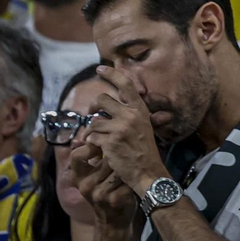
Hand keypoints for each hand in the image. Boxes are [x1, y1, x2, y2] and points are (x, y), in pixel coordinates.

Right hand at [70, 142, 139, 227]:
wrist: (113, 219)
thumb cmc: (105, 190)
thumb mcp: (93, 175)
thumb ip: (90, 158)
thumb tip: (83, 136)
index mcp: (77, 178)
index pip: (77, 155)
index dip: (91, 146)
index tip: (102, 145)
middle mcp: (85, 186)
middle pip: (106, 158)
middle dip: (118, 157)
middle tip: (124, 160)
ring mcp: (99, 194)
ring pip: (119, 168)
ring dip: (127, 167)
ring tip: (129, 170)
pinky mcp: (114, 200)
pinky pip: (128, 179)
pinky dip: (133, 178)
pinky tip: (133, 182)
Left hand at [84, 66, 167, 193]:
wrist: (147, 172)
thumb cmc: (145, 150)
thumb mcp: (144, 127)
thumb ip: (131, 115)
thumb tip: (112, 105)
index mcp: (140, 110)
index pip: (126, 85)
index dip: (112, 74)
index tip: (100, 68)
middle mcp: (130, 116)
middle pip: (102, 100)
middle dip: (92, 106)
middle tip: (91, 112)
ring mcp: (120, 129)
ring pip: (94, 122)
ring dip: (92, 132)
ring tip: (99, 140)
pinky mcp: (109, 142)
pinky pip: (91, 138)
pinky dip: (92, 145)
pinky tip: (100, 151)